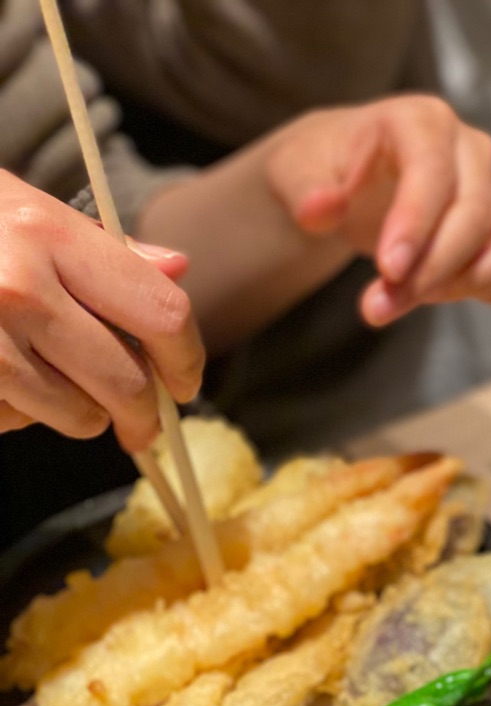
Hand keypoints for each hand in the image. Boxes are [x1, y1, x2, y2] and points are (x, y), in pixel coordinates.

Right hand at [0, 173, 202, 450]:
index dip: (188, 359)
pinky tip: (3, 382)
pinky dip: (19, 415)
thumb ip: (103, 249)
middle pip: (125, 382)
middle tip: (142, 427)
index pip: (163, 315)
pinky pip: (13, 421)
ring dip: (80, 418)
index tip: (185, 382)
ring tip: (62, 395)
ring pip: (74, 415)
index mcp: (52, 235)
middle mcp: (20, 287)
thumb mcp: (24, 209)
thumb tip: (178, 269)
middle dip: (143, 416)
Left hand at [264, 96, 490, 326]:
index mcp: (422, 121)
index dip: (416, 226)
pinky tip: (452, 292)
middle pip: (476, 216)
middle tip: (380, 307)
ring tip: (419, 297)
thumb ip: (305, 192)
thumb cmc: (326, 169)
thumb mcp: (294, 173)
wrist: (350, 180)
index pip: (434, 172)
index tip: (387, 273)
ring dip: (477, 281)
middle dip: (432, 271)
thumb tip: (320, 210)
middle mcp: (473, 150)